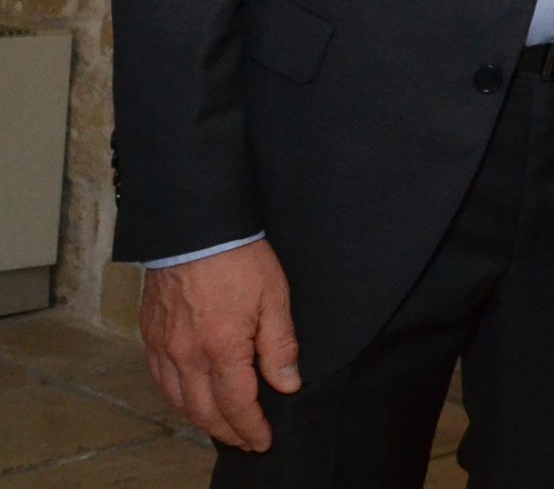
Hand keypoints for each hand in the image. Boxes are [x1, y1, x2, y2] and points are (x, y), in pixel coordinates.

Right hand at [139, 240, 300, 450]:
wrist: (195, 229)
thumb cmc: (239, 259)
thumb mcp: (274, 298)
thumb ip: (280, 346)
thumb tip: (287, 384)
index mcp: (222, 349)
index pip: (237, 404)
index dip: (250, 428)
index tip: (263, 441)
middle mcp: (187, 356)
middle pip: (204, 411)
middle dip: (227, 432)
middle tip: (245, 442)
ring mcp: (163, 347)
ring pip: (178, 400)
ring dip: (200, 419)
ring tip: (221, 427)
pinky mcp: (149, 335)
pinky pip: (159, 379)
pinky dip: (176, 398)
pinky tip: (189, 399)